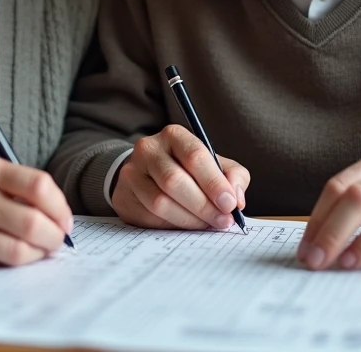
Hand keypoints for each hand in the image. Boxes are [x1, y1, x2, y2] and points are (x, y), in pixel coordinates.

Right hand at [0, 156, 73, 266]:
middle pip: (34, 222)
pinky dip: (14, 262)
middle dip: (55, 236)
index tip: (65, 219)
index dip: (60, 207)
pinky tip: (14, 254)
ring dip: (39, 253)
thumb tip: (58, 216)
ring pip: (19, 250)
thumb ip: (16, 188)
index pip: (39, 186)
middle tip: (58, 240)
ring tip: (41, 250)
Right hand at [112, 124, 249, 230]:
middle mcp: (148, 149)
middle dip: (203, 205)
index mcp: (174, 136)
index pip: (195, 156)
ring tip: (207, 225)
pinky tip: (186, 225)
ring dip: (189, 219)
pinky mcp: (124, 196)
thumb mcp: (214, 165)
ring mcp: (132, 172)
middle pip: (174, 180)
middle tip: (222, 221)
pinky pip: (149, 216)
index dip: (214, 183)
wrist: (147, 174)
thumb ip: (233, 176)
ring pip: (160, 202)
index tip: (230, 205)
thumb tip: (237, 199)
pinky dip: (172, 225)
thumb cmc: (188, 170)